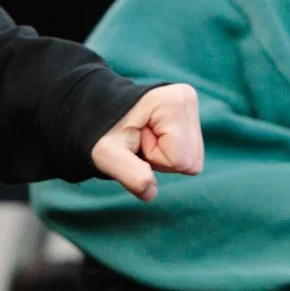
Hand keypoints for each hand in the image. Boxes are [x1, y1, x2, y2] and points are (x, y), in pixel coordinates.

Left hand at [91, 84, 202, 201]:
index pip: (180, 160)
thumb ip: (129, 174)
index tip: (136, 139)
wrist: (97, 111)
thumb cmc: (101, 131)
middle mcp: (186, 98)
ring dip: (164, 156)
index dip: (154, 158)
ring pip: (192, 160)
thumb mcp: (107, 155)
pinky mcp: (189, 114)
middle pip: (191, 161)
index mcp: (172, 102)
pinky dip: (169, 152)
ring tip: (142, 137)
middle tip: (138, 140)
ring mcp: (190, 105)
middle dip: (161, 158)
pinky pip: (191, 154)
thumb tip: (151, 192)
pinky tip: (150, 136)